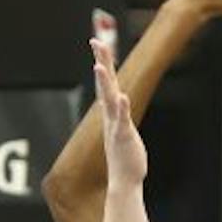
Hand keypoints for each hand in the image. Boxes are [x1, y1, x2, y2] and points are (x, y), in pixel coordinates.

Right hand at [91, 38, 146, 186]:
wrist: (124, 180)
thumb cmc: (125, 157)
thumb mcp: (122, 130)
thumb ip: (119, 115)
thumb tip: (118, 103)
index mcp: (111, 113)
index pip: (107, 83)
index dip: (103, 63)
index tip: (98, 43)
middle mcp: (110, 116)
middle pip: (105, 84)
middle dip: (101, 62)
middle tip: (95, 42)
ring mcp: (115, 126)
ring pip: (109, 100)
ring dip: (105, 83)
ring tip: (100, 66)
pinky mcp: (123, 137)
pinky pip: (122, 121)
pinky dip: (122, 108)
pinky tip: (122, 96)